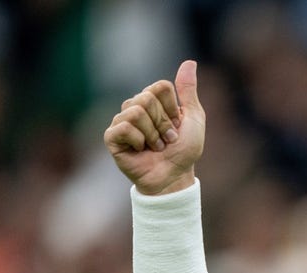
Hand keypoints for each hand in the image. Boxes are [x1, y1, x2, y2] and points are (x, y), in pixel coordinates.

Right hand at [104, 60, 204, 195]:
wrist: (174, 177)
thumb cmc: (184, 151)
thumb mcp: (194, 118)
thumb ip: (188, 91)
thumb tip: (190, 62)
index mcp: (153, 101)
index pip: (160, 87)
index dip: (173, 108)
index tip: (177, 125)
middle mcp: (135, 107)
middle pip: (147, 98)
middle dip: (163, 123)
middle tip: (166, 139)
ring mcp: (122, 121)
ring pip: (136, 111)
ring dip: (153, 134)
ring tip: (155, 146)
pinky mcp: (112, 137)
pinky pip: (124, 126)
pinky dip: (140, 141)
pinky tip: (141, 150)